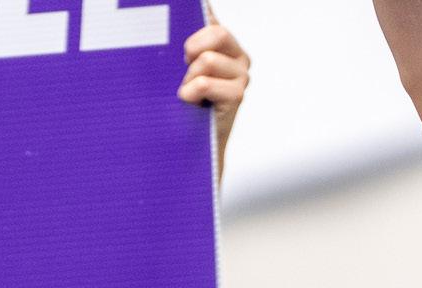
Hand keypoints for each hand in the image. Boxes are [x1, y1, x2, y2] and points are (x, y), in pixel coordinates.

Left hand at [179, 8, 249, 171]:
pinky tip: (191, 102)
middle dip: (194, 48)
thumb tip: (194, 10)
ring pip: (208, 60)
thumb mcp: (180, 65)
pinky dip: (190, 93)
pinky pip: (205, 83)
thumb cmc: (183, 100)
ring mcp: (241, 76)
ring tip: (188, 91)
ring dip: (189, 77)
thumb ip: (187, 42)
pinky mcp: (237, 95)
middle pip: (217, 32)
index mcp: (225, 43)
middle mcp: (238, 56)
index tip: (184, 48)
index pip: (212, 19)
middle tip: (185, 66)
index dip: (196, 30)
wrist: (189, 140)